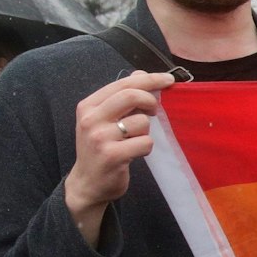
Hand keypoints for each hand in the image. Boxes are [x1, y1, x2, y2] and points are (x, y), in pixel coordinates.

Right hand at [65, 70, 174, 242]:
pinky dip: (146, 147)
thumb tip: (141, 73)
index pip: (123, 83)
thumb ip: (121, 97)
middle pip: (132, 96)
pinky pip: (145, 143)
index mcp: (88, 106)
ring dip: (146, 132)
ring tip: (134, 141)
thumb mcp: (104, 120)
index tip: (168, 79)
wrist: (87, 183)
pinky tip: (135, 153)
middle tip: (155, 111)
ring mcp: (100, 137)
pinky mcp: (112, 155)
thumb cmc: (100, 149)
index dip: (150, 79)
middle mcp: (91, 119)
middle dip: (151, 101)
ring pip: (142, 122)